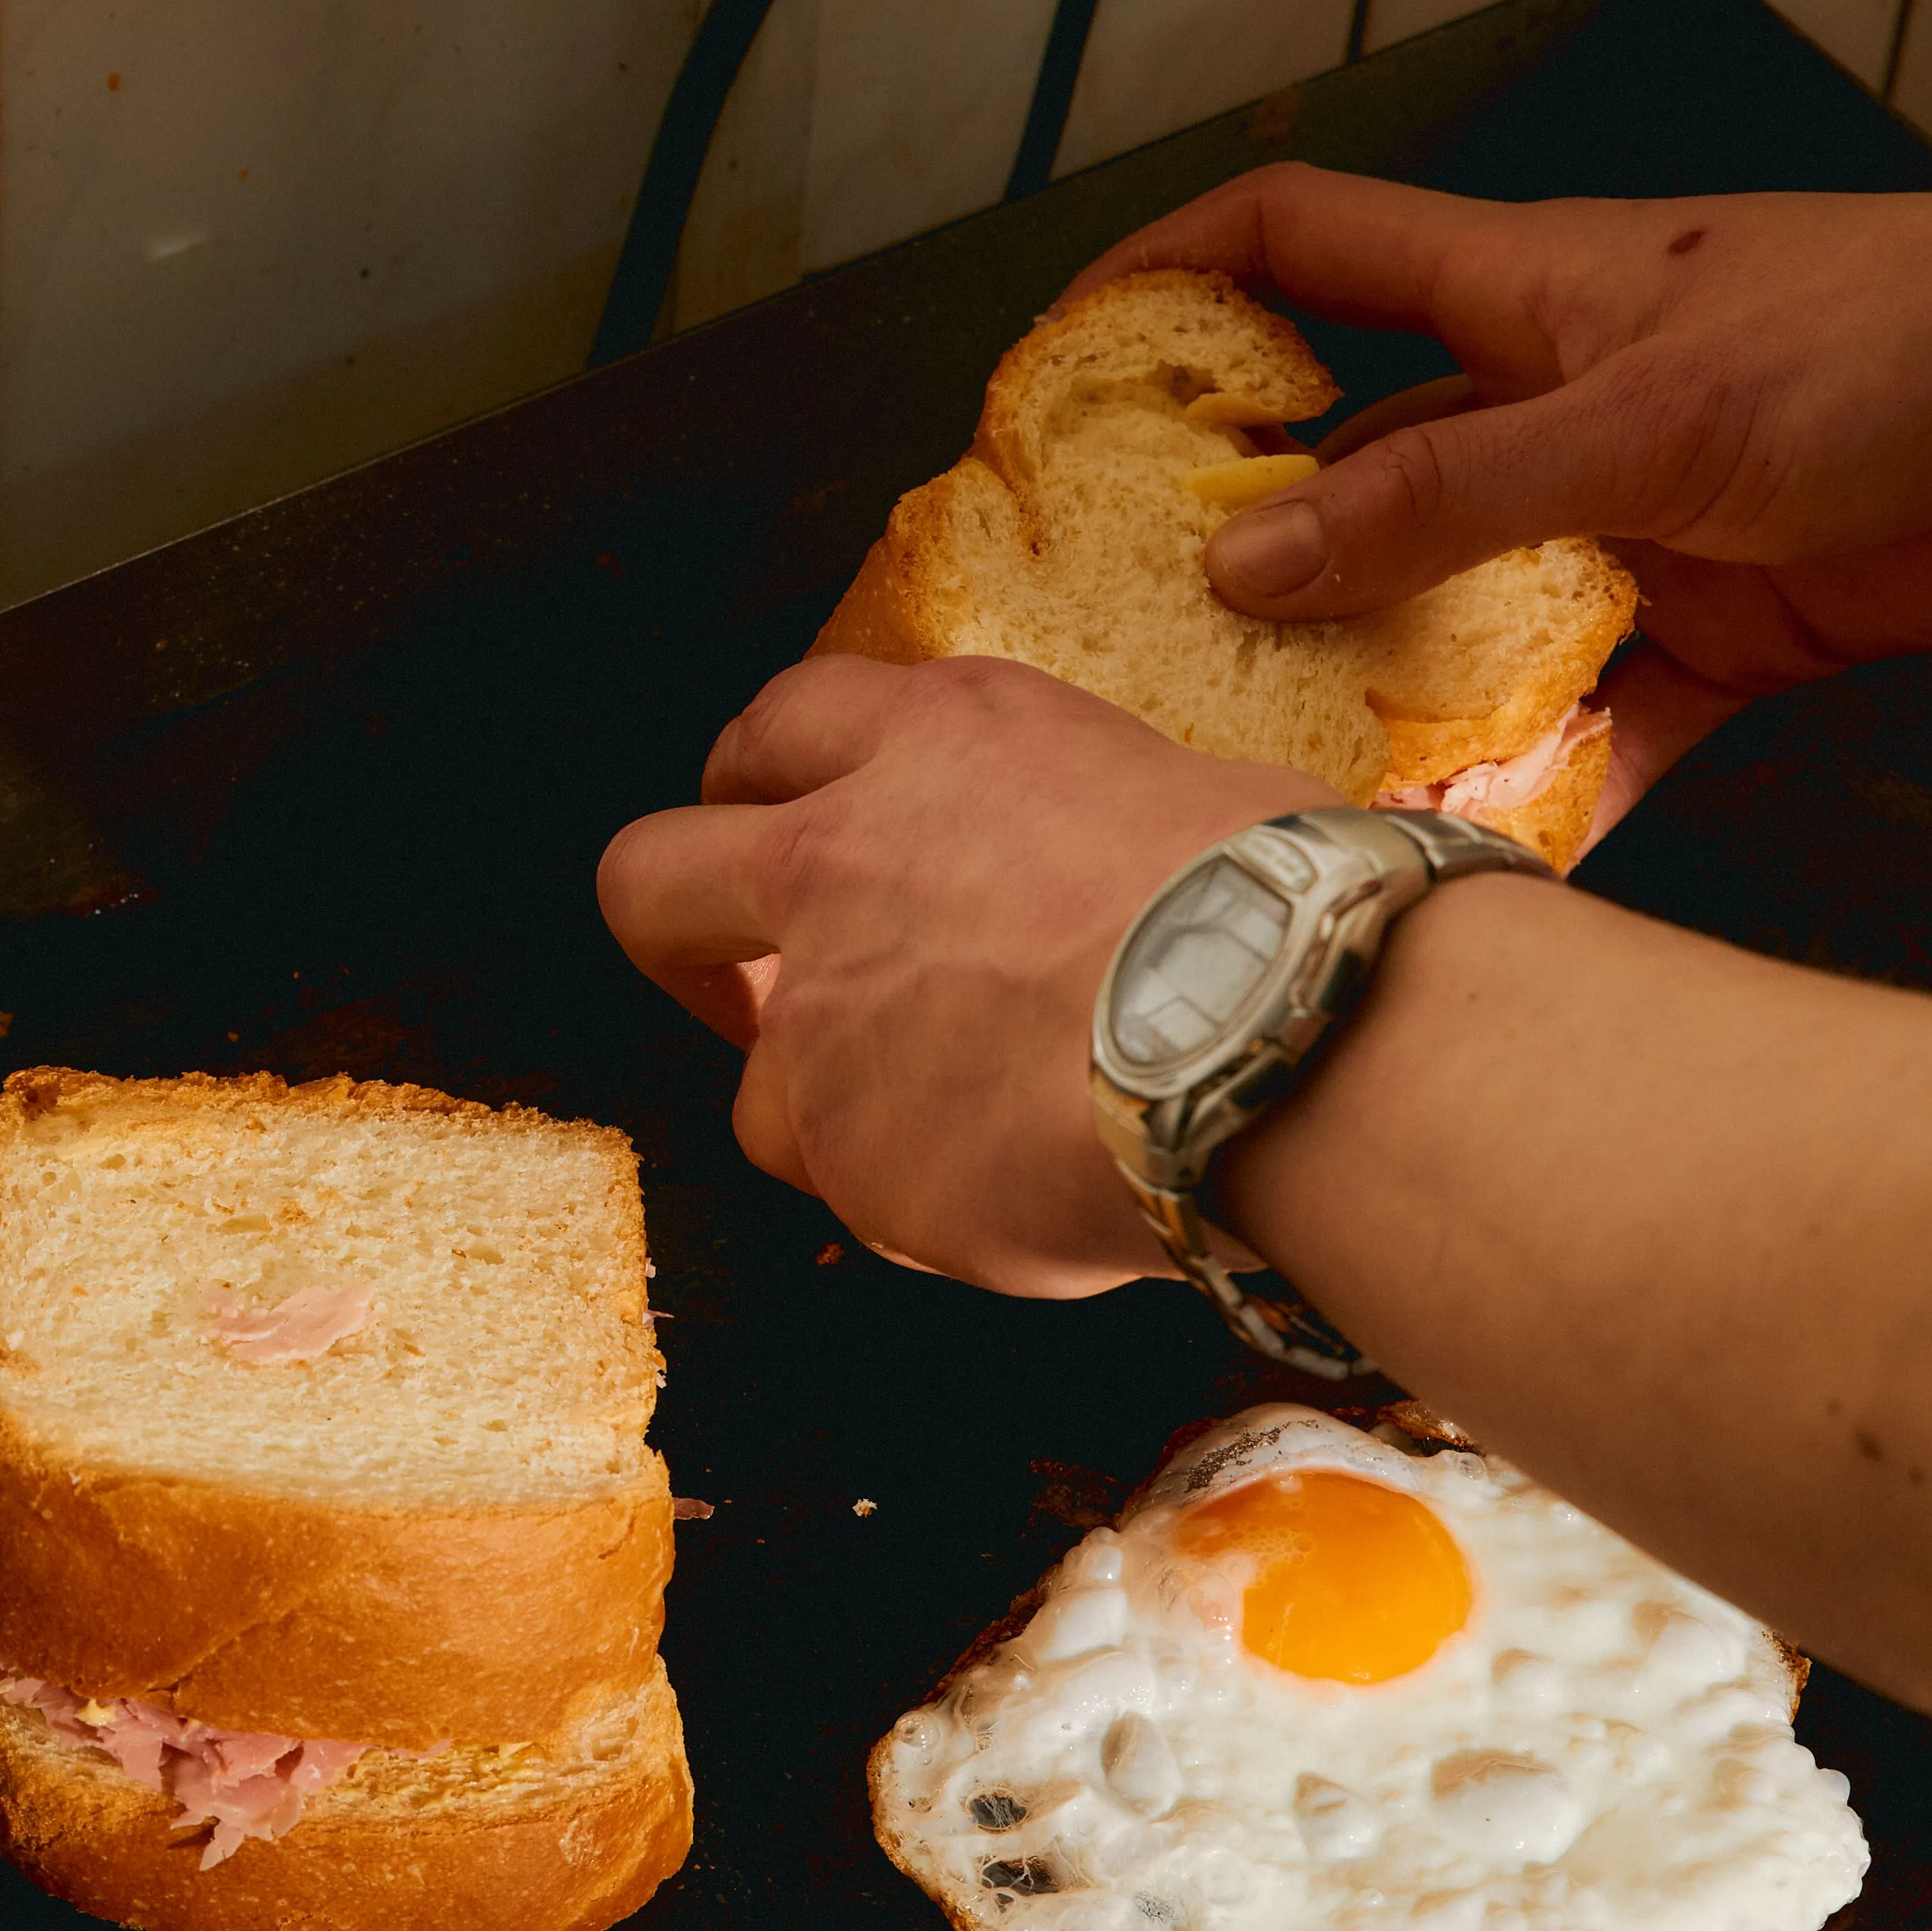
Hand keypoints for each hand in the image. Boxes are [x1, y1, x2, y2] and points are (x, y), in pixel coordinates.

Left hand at [595, 655, 1332, 1294]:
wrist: (1280, 1034)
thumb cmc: (1281, 911)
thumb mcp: (1166, 796)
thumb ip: (1062, 834)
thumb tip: (1089, 896)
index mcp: (936, 741)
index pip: (782, 724)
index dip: (763, 787)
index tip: (778, 827)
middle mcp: (841, 861)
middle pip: (650, 877)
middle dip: (676, 934)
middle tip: (737, 981)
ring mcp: (824, 1018)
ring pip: (757, 1089)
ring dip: (835, 1116)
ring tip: (970, 1139)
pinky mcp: (844, 1153)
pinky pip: (858, 1197)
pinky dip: (922, 1206)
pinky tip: (1026, 1195)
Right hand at [1071, 161, 1931, 782]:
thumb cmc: (1908, 340)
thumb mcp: (1649, 412)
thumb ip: (1447, 494)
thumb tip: (1247, 558)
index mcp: (1523, 291)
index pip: (1296, 243)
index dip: (1169, 283)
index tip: (1060, 375)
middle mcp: (1556, 404)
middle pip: (1359, 471)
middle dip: (1254, 558)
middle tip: (1135, 667)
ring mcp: (1630, 524)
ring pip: (1462, 617)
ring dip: (1392, 702)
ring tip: (1282, 799)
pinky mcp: (1716, 632)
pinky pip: (1595, 725)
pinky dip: (1546, 793)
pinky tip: (1477, 870)